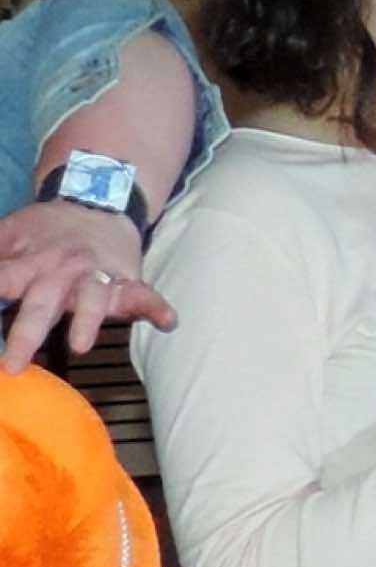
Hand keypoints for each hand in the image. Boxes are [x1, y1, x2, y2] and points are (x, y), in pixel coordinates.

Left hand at [0, 202, 176, 373]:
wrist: (95, 201)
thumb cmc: (45, 229)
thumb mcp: (9, 234)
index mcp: (30, 261)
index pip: (2, 281)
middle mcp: (62, 270)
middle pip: (44, 302)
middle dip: (28, 332)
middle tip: (13, 365)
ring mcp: (96, 276)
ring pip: (93, 299)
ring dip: (88, 320)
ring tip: (81, 345)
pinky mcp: (126, 281)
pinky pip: (144, 294)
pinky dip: (156, 307)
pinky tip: (168, 321)